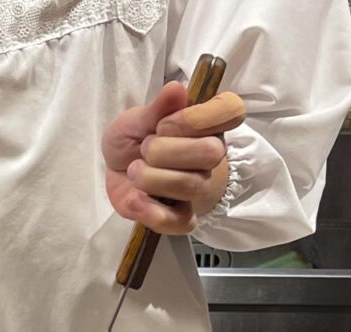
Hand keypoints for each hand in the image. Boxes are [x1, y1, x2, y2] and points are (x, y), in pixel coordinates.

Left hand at [103, 82, 245, 234]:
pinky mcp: (182, 217)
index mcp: (207, 123)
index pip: (232, 110)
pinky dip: (151, 212)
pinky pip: (180, 222)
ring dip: (151, 177)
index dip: (195, 118)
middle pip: (210, 153)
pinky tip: (136, 199)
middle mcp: (211, 155)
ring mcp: (199, 188)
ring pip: (190, 185)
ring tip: (135, 171)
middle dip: (164, 150)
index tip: (164, 124)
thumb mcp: (136, 119)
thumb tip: (177, 89)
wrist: (118, 172)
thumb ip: (156, 108)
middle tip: (144, 149)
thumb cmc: (133, 139)